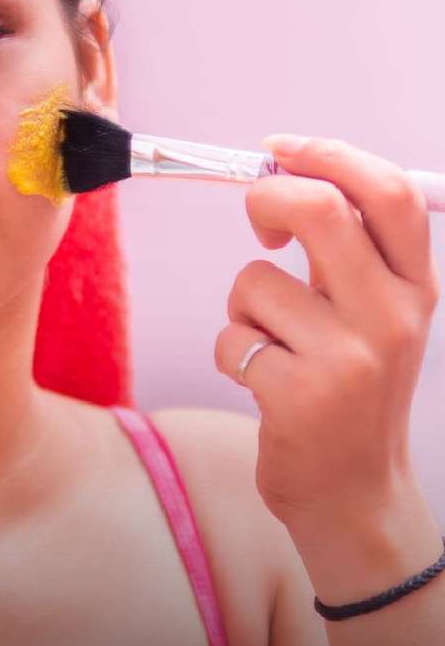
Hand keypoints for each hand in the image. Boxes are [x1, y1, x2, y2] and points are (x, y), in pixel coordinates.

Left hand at [214, 135, 440, 536]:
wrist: (356, 495)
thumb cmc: (353, 392)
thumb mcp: (378, 318)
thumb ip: (348, 253)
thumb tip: (286, 173)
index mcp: (416, 288)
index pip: (387, 192)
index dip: (327, 155)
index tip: (279, 149)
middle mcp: (392, 317)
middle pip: (319, 209)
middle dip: (265, 199)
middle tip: (258, 225)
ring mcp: (348, 358)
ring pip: (254, 280)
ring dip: (242, 305)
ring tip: (269, 343)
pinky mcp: (298, 396)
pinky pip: (230, 337)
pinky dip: (230, 351)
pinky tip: (262, 382)